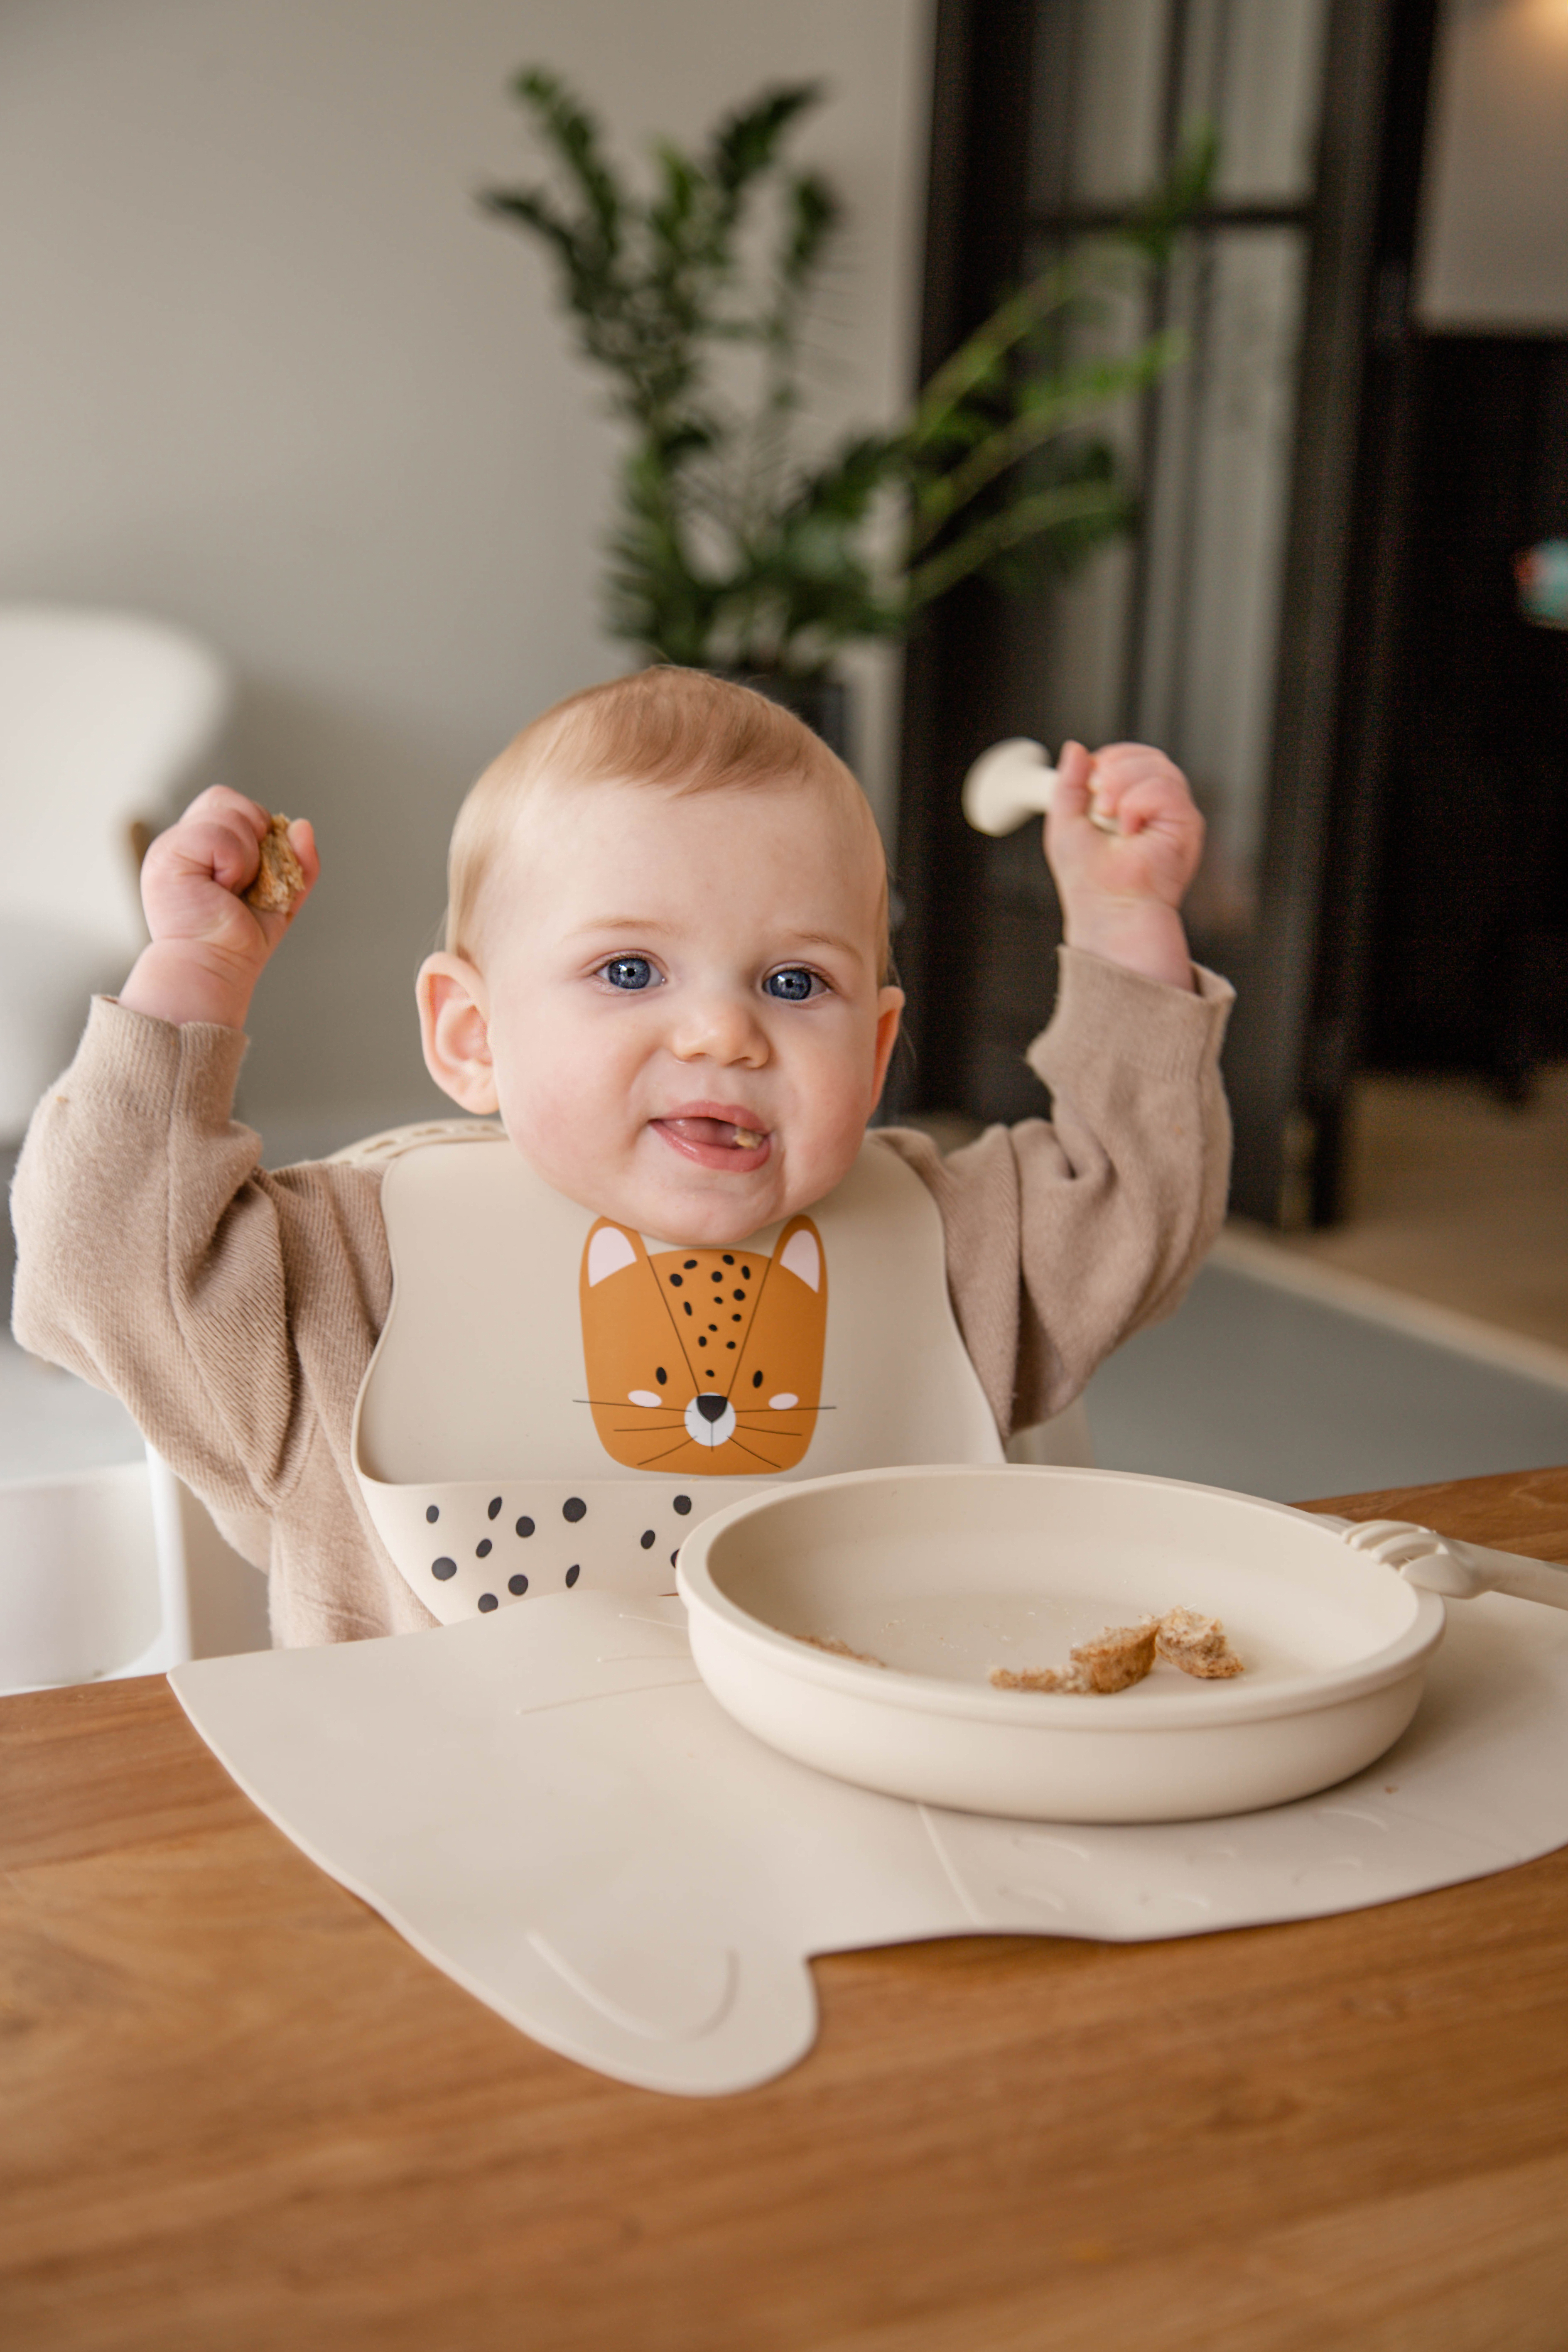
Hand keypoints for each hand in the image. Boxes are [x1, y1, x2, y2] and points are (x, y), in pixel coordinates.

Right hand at [118, 786, 318, 1028]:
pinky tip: (222, 888)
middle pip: (226, 798)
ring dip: (246, 855)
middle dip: (252, 835)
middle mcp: (182, 839)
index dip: (255, 828)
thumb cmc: (241, 938)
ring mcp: (171, 845)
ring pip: (227, 813)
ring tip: (231, 888)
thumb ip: (298, 860)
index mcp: (201, 843)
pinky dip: (234, 862)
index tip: (254, 872)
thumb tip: (303, 825)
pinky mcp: (168, 855)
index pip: (231, 803)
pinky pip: (217, 834)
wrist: (216, 967)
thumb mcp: (283, 894)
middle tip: (243, 880)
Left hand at [1044, 741, 1202, 990]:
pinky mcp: (1187, 824)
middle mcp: (1154, 804)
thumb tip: (1075, 748)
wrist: (1107, 908)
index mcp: (1130, 800)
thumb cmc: (1089, 879)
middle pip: (1145, 755)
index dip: (1107, 761)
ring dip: (1124, 785)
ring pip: (1157, 765)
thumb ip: (1067, 784)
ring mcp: (1173, 813)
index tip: (1090, 785)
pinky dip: (1139, 803)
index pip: (1127, 756)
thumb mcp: (1065, 822)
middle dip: (1113, 770)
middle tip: (1099, 805)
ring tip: (1111, 817)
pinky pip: (1166, 788)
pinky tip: (1130, 828)